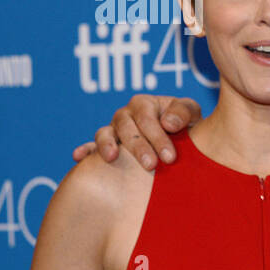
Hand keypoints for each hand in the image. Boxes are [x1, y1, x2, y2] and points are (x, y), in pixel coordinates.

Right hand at [70, 95, 201, 168]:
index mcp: (145, 104)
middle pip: (126, 127)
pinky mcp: (105, 145)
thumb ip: (183, 112)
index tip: (170, 157)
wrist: (181, 138)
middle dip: (138, 146)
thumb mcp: (191, 113)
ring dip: (107, 145)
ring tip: (111, 158)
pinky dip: (84, 150)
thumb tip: (168, 123)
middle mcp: (126, 114)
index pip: (147, 118)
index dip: (158, 136)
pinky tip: (78, 157)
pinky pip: (91, 146)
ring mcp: (113, 129)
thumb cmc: (186, 124)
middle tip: (151, 165)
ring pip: (105, 133)